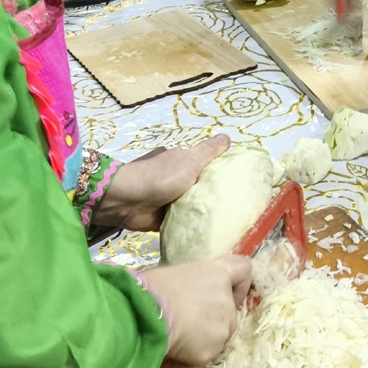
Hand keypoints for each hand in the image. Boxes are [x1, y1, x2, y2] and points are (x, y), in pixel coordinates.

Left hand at [93, 134, 230, 231]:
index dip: (221, 172)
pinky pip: (182, 221)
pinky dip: (190, 225)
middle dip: (213, 194)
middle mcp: (175, 177)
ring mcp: (168, 198)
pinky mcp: (163, 217)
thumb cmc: (161, 177)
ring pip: (192, 204)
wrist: (129, 201)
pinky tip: (207, 230)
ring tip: (226, 221)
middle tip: (235, 207)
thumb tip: (228, 137)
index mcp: (181, 160)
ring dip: (202, 211)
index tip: (239, 183)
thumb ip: (209, 151)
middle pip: (201, 185)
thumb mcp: (190, 160)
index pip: (206, 164)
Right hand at [136, 254, 252, 365]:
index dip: (238, 283)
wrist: (145, 315)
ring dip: (202, 339)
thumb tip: (181, 295)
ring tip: (175, 338)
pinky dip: (189, 358)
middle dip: (212, 319)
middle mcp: (226, 300)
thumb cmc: (151, 288)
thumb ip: (190, 285)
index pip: (243, 269)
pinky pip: (203, 357)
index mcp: (217, 273)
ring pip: (218, 336)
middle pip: (230, 312)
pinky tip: (169, 351)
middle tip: (187, 322)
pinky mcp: (212, 352)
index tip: (226, 291)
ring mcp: (223, 328)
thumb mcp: (173, 276)